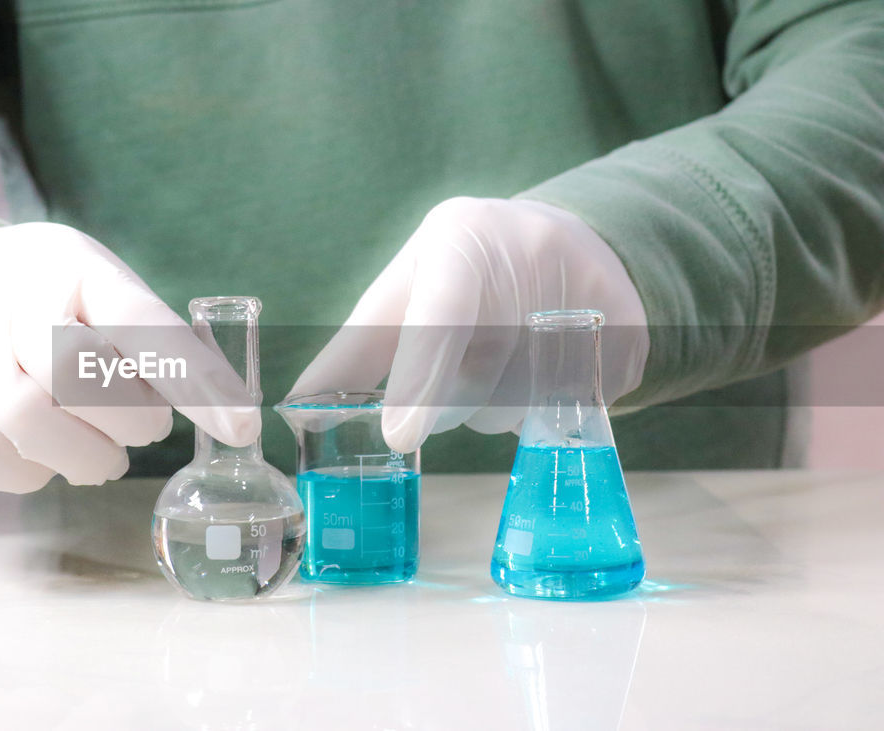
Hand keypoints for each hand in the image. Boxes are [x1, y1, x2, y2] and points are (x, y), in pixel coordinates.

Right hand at [0, 223, 259, 491]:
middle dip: (125, 419)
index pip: (139, 322)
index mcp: (72, 264)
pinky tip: (43, 460)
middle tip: (146, 432)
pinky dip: (23, 472)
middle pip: (72, 374)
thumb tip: (223, 417)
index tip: (242, 429)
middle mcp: (7, 291)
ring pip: (21, 416)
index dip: (192, 379)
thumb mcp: (104, 293)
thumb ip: (152, 345)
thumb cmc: (53, 302)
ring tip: (102, 459)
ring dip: (79, 455)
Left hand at [291, 197, 648, 451]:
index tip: (399, 438)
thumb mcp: (404, 294)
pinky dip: (548, 403)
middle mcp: (529, 250)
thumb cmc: (458, 275)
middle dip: (451, 399)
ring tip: (503, 356)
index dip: (419, 378)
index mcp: (460, 236)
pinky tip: (545, 364)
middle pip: (478, 379)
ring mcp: (589, 286)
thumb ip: (355, 353)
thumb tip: (301, 411)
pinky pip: (574, 405)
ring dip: (498, 405)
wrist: (561, 241)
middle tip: (456, 368)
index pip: (441, 313)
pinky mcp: (630, 327)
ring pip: (523, 402)